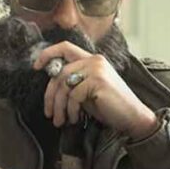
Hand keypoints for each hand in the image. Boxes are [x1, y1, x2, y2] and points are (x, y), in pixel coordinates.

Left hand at [33, 42, 158, 139]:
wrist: (133, 118)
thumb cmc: (111, 107)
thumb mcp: (88, 91)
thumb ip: (73, 82)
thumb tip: (51, 83)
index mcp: (92, 59)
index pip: (65, 47)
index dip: (47, 54)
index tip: (36, 67)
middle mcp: (94, 60)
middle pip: (59, 72)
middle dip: (50, 95)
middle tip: (49, 113)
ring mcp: (96, 69)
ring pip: (63, 84)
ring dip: (59, 106)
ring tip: (60, 121)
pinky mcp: (98, 81)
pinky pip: (73, 95)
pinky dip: (71, 110)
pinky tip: (75, 119)